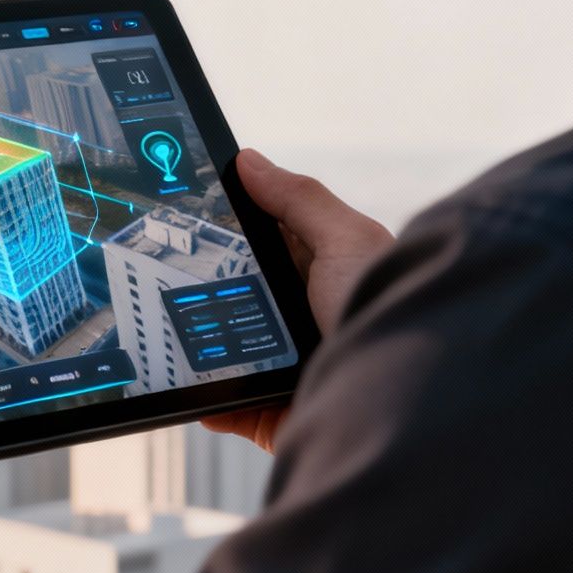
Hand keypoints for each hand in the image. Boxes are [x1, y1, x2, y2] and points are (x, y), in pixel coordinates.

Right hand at [200, 148, 393, 452]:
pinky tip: (190, 383)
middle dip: (205, 287)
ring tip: (171, 327)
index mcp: (323, 273)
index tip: (188, 213)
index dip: (229, 228)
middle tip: (168, 271)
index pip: (265, 241)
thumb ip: (299, 199)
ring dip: (202, 343)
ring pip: (227, 349)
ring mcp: (288, 367)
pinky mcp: (275, 412)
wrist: (404, 404)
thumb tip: (249, 161)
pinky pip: (228, 405)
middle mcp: (305, 318)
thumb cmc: (392, 313)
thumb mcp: (347, 240)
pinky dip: (209, 399)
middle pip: (238, 294)